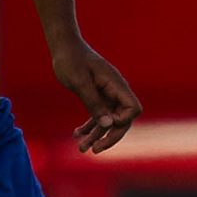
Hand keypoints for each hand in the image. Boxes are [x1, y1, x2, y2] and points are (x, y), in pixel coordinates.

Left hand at [50, 34, 142, 152]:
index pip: (132, 109)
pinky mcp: (97, 96)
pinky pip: (98, 115)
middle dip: (110, 136)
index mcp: (115, 84)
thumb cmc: (71, 60)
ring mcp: (107, 94)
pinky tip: (77, 134)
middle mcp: (115, 90)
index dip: (122, 121)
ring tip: (81, 148)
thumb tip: (109, 124)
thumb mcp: (80, 83)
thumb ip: (94, 103)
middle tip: (94, 150)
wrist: (63, 46)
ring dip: (96, 136)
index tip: (105, 123)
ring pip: (108, 120)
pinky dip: (89, 126)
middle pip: (122, 120)